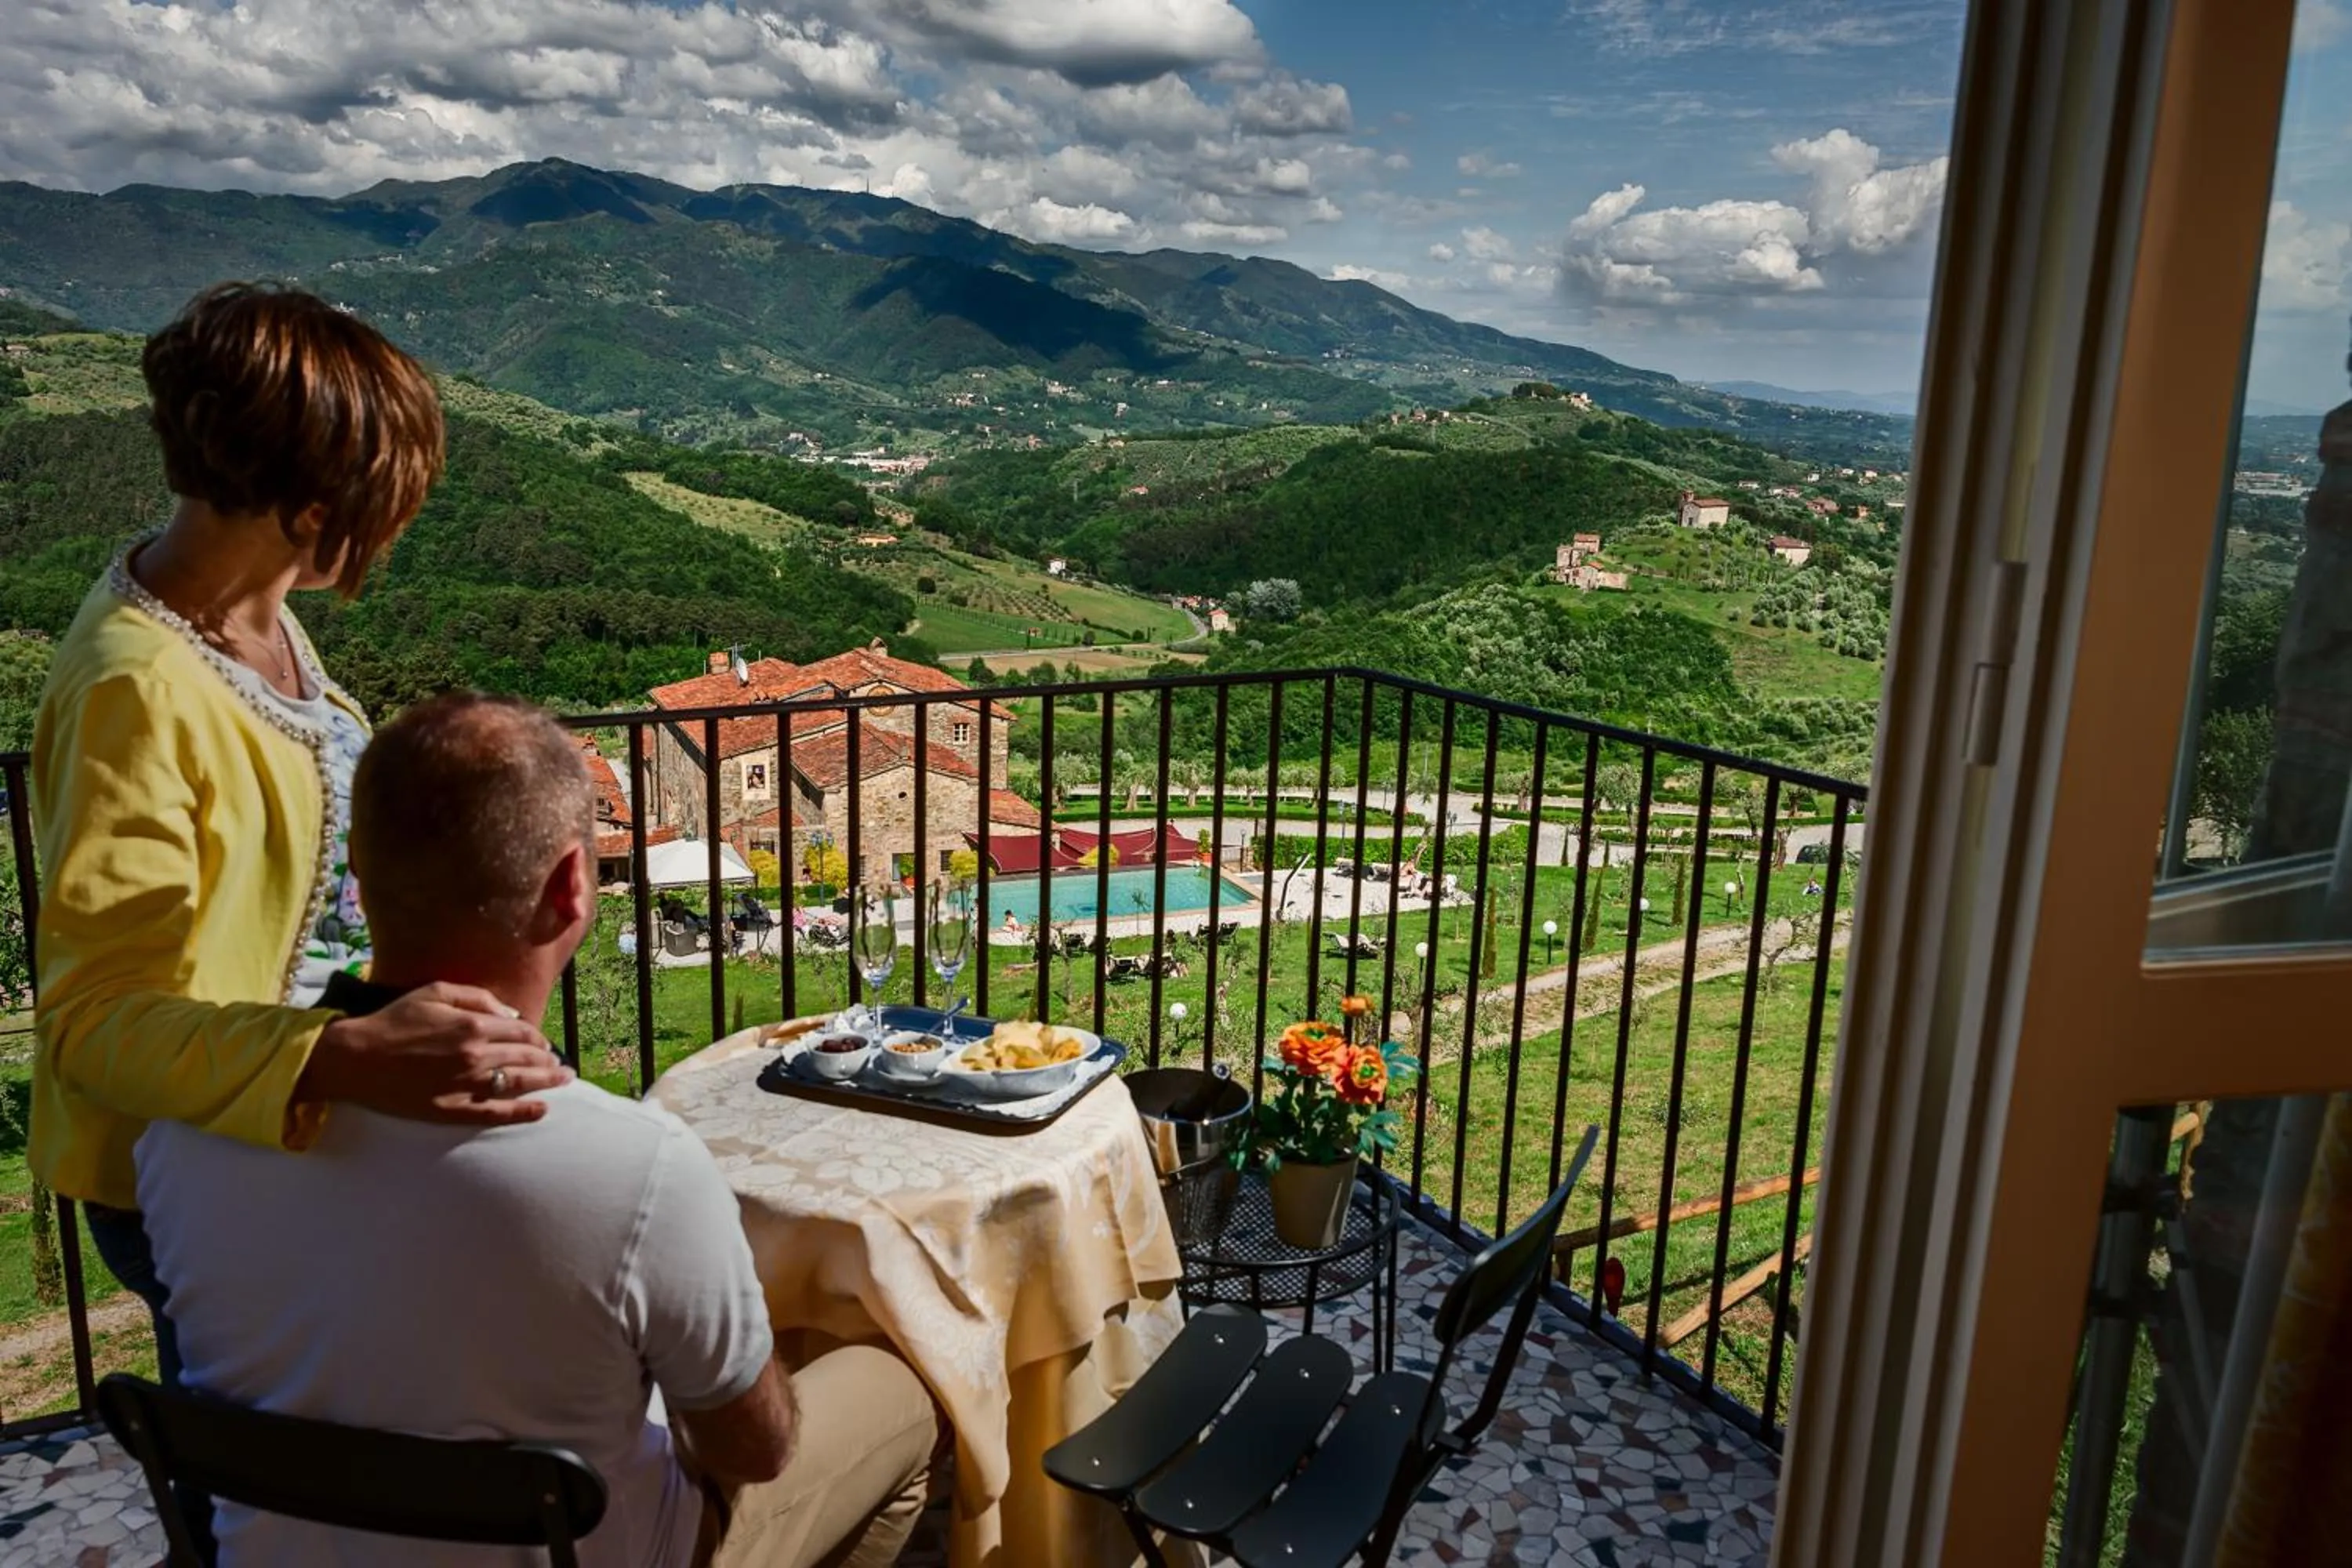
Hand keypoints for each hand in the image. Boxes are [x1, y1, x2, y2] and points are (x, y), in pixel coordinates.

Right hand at [299, 983, 571, 1125]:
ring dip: (547, 1081)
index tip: (544, 1042)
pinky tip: (542, 1110)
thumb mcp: (435, 993)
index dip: (537, 1036)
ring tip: (563, 1080)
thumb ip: (478, 998)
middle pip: (527, 1057)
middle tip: (559, 1064)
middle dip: (548, 1059)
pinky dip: (525, 1112)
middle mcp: (475, 1056)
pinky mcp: (453, 1111)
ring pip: (520, 1083)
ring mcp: (466, 1086)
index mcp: (472, 1025)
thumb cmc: (393, 1021)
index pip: (522, 1030)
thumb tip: (511, 1013)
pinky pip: (498, 1114)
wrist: (354, 1059)